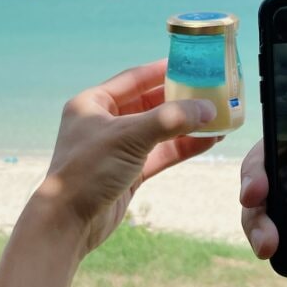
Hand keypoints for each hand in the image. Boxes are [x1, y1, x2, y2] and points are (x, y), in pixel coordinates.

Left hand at [38, 59, 219, 254]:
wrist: (68, 223)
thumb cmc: (89, 171)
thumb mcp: (130, 137)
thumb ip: (169, 119)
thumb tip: (207, 108)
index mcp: (93, 103)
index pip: (134, 78)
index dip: (162, 70)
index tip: (191, 63)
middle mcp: (104, 122)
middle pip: (149, 103)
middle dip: (180, 99)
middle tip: (211, 90)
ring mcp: (117, 148)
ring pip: (158, 130)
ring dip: (186, 125)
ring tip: (217, 117)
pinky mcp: (129, 171)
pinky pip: (161, 153)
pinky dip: (183, 146)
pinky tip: (208, 141)